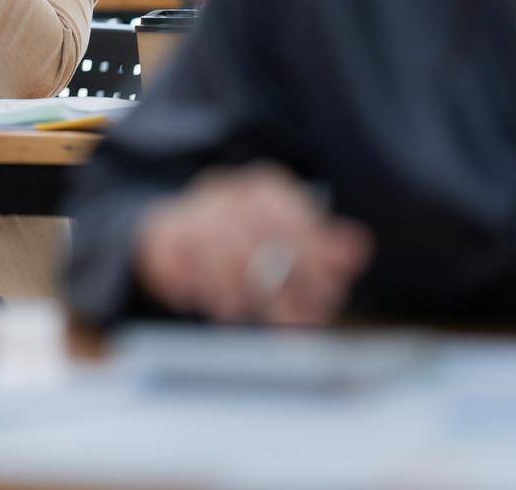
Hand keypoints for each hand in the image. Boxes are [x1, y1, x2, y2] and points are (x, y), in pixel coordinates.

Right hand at [133, 163, 371, 326]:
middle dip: (272, 286)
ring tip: (238, 314)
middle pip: (252, 234)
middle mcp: (228, 191)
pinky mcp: (160, 232)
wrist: (185, 238)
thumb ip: (328, 254)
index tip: (319, 300)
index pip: (291, 218)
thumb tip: (355, 247)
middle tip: (286, 325)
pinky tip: (200, 302)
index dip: (308, 262)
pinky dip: (186, 282)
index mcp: (268, 190)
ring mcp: (191, 209)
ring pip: (210, 244)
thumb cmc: (256, 250)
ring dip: (226, 286)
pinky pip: (171, 255)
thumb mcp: (299, 252)